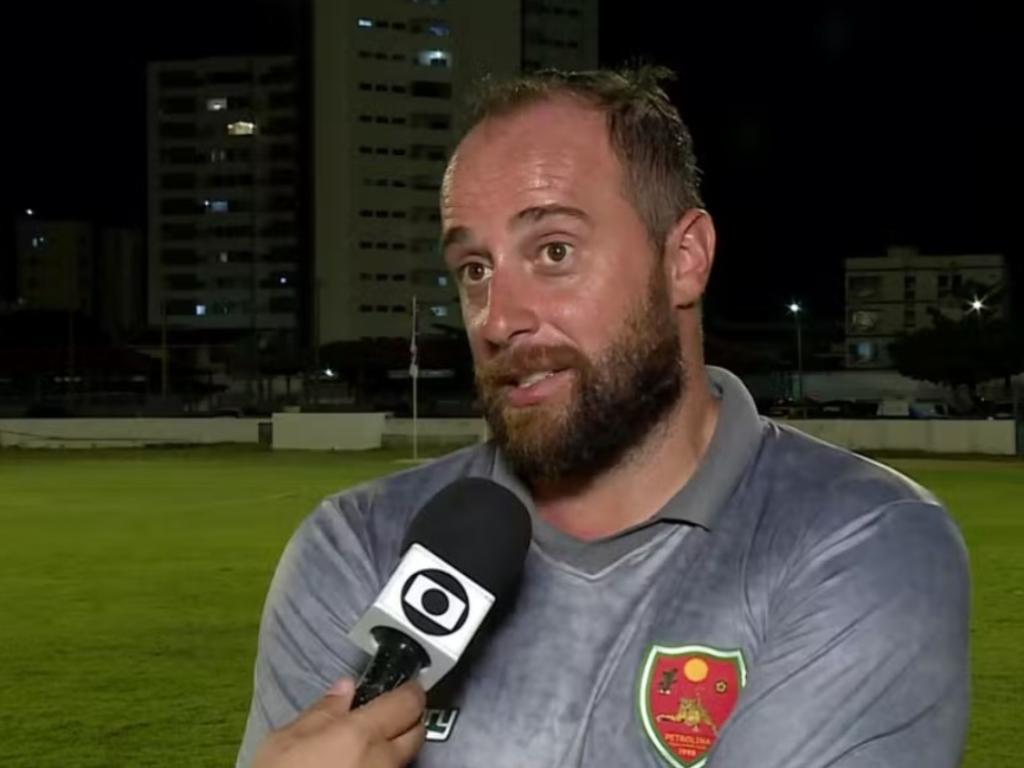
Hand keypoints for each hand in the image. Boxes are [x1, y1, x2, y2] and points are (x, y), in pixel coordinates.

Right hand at [252, 678, 426, 767]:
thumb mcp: (285, 741)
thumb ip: (322, 712)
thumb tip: (346, 687)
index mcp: (362, 735)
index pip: (409, 703)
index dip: (410, 692)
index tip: (405, 687)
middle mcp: (383, 761)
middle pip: (417, 733)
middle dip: (408, 720)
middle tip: (388, 715)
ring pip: (403, 759)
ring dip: (392, 749)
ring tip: (367, 746)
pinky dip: (381, 767)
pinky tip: (359, 767)